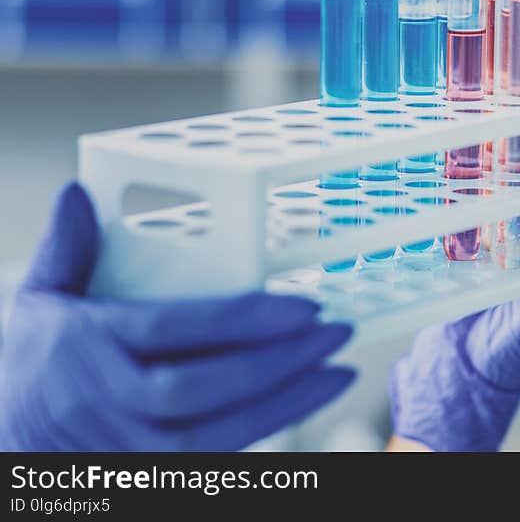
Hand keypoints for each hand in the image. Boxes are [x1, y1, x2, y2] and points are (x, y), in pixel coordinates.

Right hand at [0, 183, 354, 450]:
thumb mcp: (38, 301)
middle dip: (278, 361)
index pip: (174, 330)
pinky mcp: (152, 474)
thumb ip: (66, 249)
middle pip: (203, 387)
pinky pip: (218, 456)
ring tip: (338, 371)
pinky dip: (266, 428)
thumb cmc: (33, 365)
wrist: (7, 440)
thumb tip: (77, 192)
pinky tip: (304, 400)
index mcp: (89, 345)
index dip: (243, 320)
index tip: (303, 306)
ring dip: (286, 401)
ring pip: (218, 432)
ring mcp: (131, 446)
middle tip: (334, 332)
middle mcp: (110, 401)